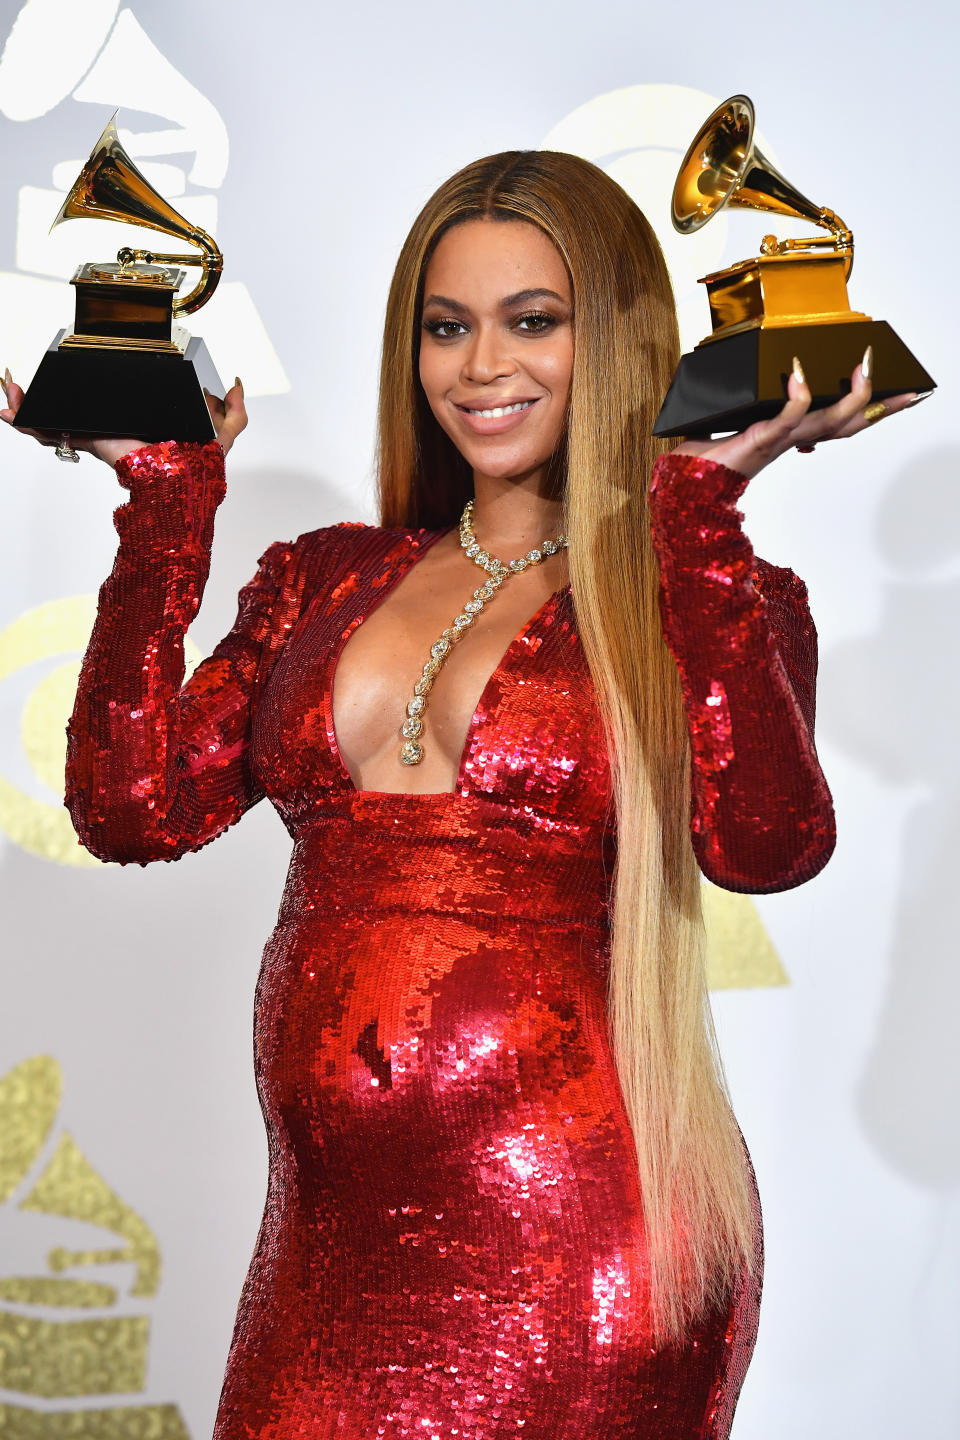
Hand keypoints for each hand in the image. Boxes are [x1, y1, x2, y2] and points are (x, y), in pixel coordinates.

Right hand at [0, 370, 247, 465]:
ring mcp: (98, 434)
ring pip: (56, 417)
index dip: (91, 387)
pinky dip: (26, 417)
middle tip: (28, 381)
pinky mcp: (88, 438)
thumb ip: (233, 412)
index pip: (110, 401)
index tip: (76, 368)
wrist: (179, 487)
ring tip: (11, 389)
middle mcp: (115, 428)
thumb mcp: (223, 434)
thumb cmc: (198, 469)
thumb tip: (236, 383)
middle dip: (51, 394)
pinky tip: (11, 407)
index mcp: (141, 422)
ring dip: (29, 402)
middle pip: (76, 407)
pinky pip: (50, 430)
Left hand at [673, 348, 924, 480]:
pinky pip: (786, 418)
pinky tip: (799, 375)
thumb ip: (747, 407)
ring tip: (861, 368)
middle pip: (848, 424)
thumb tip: (751, 381)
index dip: (872, 410)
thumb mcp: (734, 422)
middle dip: (880, 408)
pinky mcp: (759, 439)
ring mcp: (778, 440)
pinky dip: (797, 398)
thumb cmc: (705, 458)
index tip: (901, 396)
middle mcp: (791, 439)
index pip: (839, 422)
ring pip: (829, 423)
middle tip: (907, 389)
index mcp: (790, 434)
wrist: (684, 486)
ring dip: (850, 397)